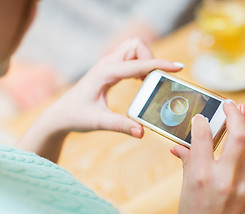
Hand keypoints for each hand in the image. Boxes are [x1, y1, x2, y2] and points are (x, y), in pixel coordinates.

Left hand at [18, 38, 182, 161]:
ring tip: (151, 81)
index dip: (160, 64)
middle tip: (156, 80)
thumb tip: (142, 132)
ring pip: (134, 48)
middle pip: (136, 45)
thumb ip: (121, 126)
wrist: (60, 114)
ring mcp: (108, 64)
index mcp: (106, 73)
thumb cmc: (76, 116)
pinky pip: (130, 57)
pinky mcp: (109, 68)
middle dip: (151, 58)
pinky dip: (141, 64)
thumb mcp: (99, 122)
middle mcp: (107, 64)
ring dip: (146, 60)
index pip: (138, 63)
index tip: (178, 67)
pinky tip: (142, 81)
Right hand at [171, 102, 244, 213]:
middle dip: (235, 115)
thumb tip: (179, 147)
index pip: (203, 138)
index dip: (201, 122)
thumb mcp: (185, 193)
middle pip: (237, 137)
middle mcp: (224, 179)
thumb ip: (187, 164)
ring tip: (244, 112)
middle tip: (231, 103)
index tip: (200, 116)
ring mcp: (243, 186)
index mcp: (201, 178)